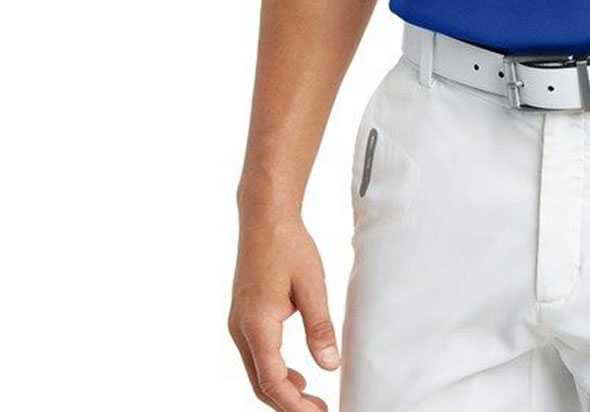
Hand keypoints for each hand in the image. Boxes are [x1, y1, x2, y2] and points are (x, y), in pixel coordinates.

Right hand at [228, 209, 341, 410]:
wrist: (264, 217)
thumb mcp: (312, 285)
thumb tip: (329, 366)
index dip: (293, 404)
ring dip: (281, 390)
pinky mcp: (243, 316)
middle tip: (319, 411)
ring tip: (311, 400)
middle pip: (260, 383)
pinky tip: (297, 376)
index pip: (272, 380)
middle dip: (288, 404)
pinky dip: (274, 372)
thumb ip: (320, 327)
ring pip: (256, 371)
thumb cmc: (288, 246)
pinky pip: (256, 356)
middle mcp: (241, 329)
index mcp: (257, 324)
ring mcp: (238, 323)